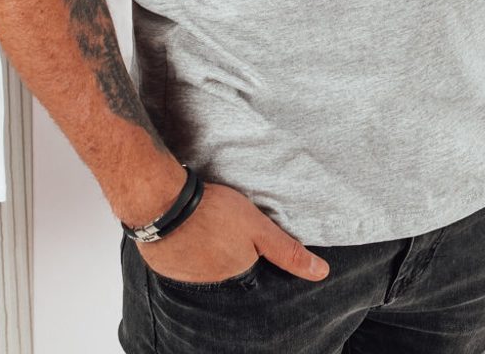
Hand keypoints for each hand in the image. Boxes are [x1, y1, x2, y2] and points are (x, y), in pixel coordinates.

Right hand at [133, 180, 329, 283]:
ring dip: (202, 246)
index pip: (247, 264)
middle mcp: (211, 281)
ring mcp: (184, 275)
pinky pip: (176, 258)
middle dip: (224, 246)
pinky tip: (182, 227)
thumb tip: (321, 273)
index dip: (247, 246)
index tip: (241, 232)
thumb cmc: (213, 211)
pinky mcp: (162, 263)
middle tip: (219, 222)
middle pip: (224, 264)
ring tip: (202, 221)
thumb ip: (287, 251)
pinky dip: (180, 245)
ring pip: (200, 262)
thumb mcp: (258, 227)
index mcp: (236, 271)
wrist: (163, 203)